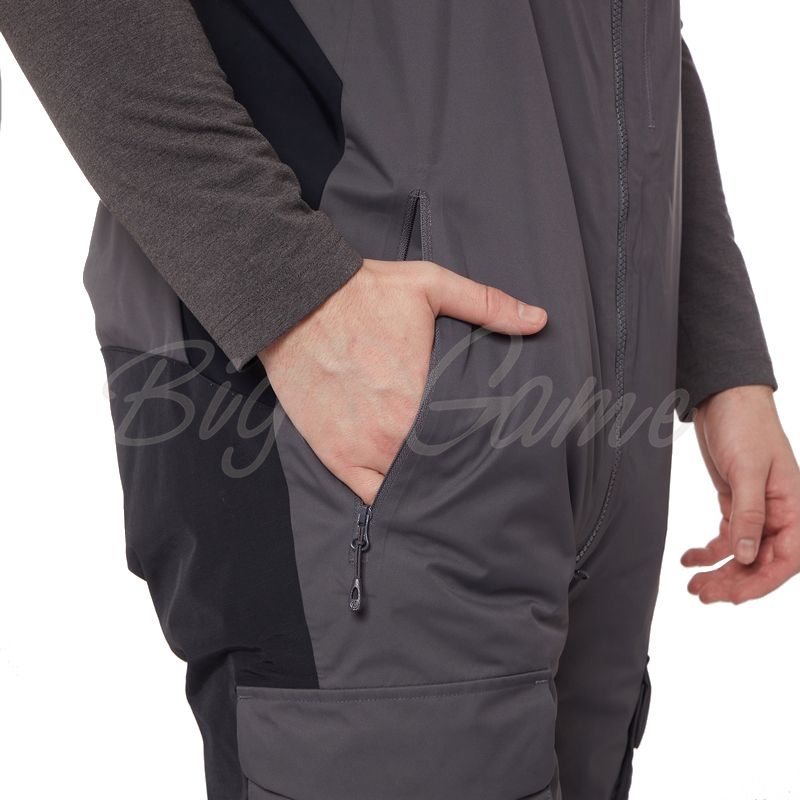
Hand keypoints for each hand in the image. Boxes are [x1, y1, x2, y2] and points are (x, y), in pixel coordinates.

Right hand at [258, 258, 546, 504]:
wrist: (293, 300)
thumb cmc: (362, 293)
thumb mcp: (431, 286)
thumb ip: (487, 305)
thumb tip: (540, 320)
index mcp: (423, 399)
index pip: (468, 441)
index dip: (482, 447)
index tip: (494, 448)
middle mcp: (394, 435)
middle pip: (440, 470)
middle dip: (456, 468)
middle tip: (473, 468)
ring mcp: (362, 450)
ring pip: (407, 488)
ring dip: (424, 486)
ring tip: (442, 483)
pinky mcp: (334, 455)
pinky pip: (369, 495)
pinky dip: (387, 495)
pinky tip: (403, 490)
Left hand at [681, 384, 799, 602]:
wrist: (725, 398)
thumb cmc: (746, 426)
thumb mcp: (748, 469)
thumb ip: (748, 513)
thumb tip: (747, 555)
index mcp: (794, 507)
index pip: (786, 558)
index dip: (761, 582)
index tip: (733, 597)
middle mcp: (778, 513)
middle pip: (762, 561)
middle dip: (734, 581)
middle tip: (702, 594)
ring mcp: (756, 509)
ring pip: (742, 553)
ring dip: (720, 572)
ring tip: (693, 586)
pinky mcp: (735, 502)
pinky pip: (726, 536)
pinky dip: (708, 551)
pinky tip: (689, 559)